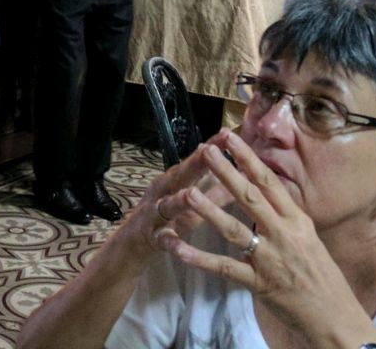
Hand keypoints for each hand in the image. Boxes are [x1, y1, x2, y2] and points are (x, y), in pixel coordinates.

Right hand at [111, 141, 233, 263]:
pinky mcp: (151, 238)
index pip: (195, 160)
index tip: (228, 133)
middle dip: (194, 164)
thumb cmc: (168, 216)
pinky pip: (161, 239)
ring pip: (167, 206)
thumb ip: (214, 187)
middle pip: (179, 176)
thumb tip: (242, 170)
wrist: (133, 243)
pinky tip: (176, 242)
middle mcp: (164, 191)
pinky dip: (169, 241)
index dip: (210, 147)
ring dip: (178, 201)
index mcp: (176, 180)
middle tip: (209, 150)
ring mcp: (155, 213)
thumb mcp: (190, 200)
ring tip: (189, 194)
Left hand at [155, 132, 375, 343]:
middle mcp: (282, 235)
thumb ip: (285, 215)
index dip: (248, 159)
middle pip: (250, 198)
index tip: (231, 138)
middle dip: (227, 173)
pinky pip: (223, 268)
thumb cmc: (321, 274)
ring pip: (235, 230)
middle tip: (207, 151)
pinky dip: (199, 258)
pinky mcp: (257, 283)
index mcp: (296, 220)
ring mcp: (268, 259)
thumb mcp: (308, 237)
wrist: (334, 314)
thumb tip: (266, 190)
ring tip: (188, 193)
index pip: (269, 183)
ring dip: (210, 211)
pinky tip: (178, 248)